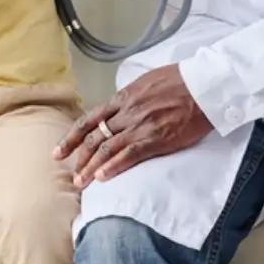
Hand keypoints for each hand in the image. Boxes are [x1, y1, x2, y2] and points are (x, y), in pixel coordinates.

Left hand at [53, 64, 212, 186]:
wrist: (204, 85)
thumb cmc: (181, 80)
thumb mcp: (148, 81)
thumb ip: (131, 96)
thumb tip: (121, 105)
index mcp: (123, 97)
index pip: (89, 119)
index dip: (72, 137)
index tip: (59, 151)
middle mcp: (126, 112)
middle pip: (94, 137)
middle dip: (78, 157)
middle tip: (70, 173)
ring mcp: (139, 126)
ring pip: (106, 149)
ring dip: (91, 168)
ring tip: (81, 183)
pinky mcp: (155, 139)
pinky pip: (128, 155)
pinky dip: (113, 167)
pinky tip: (102, 178)